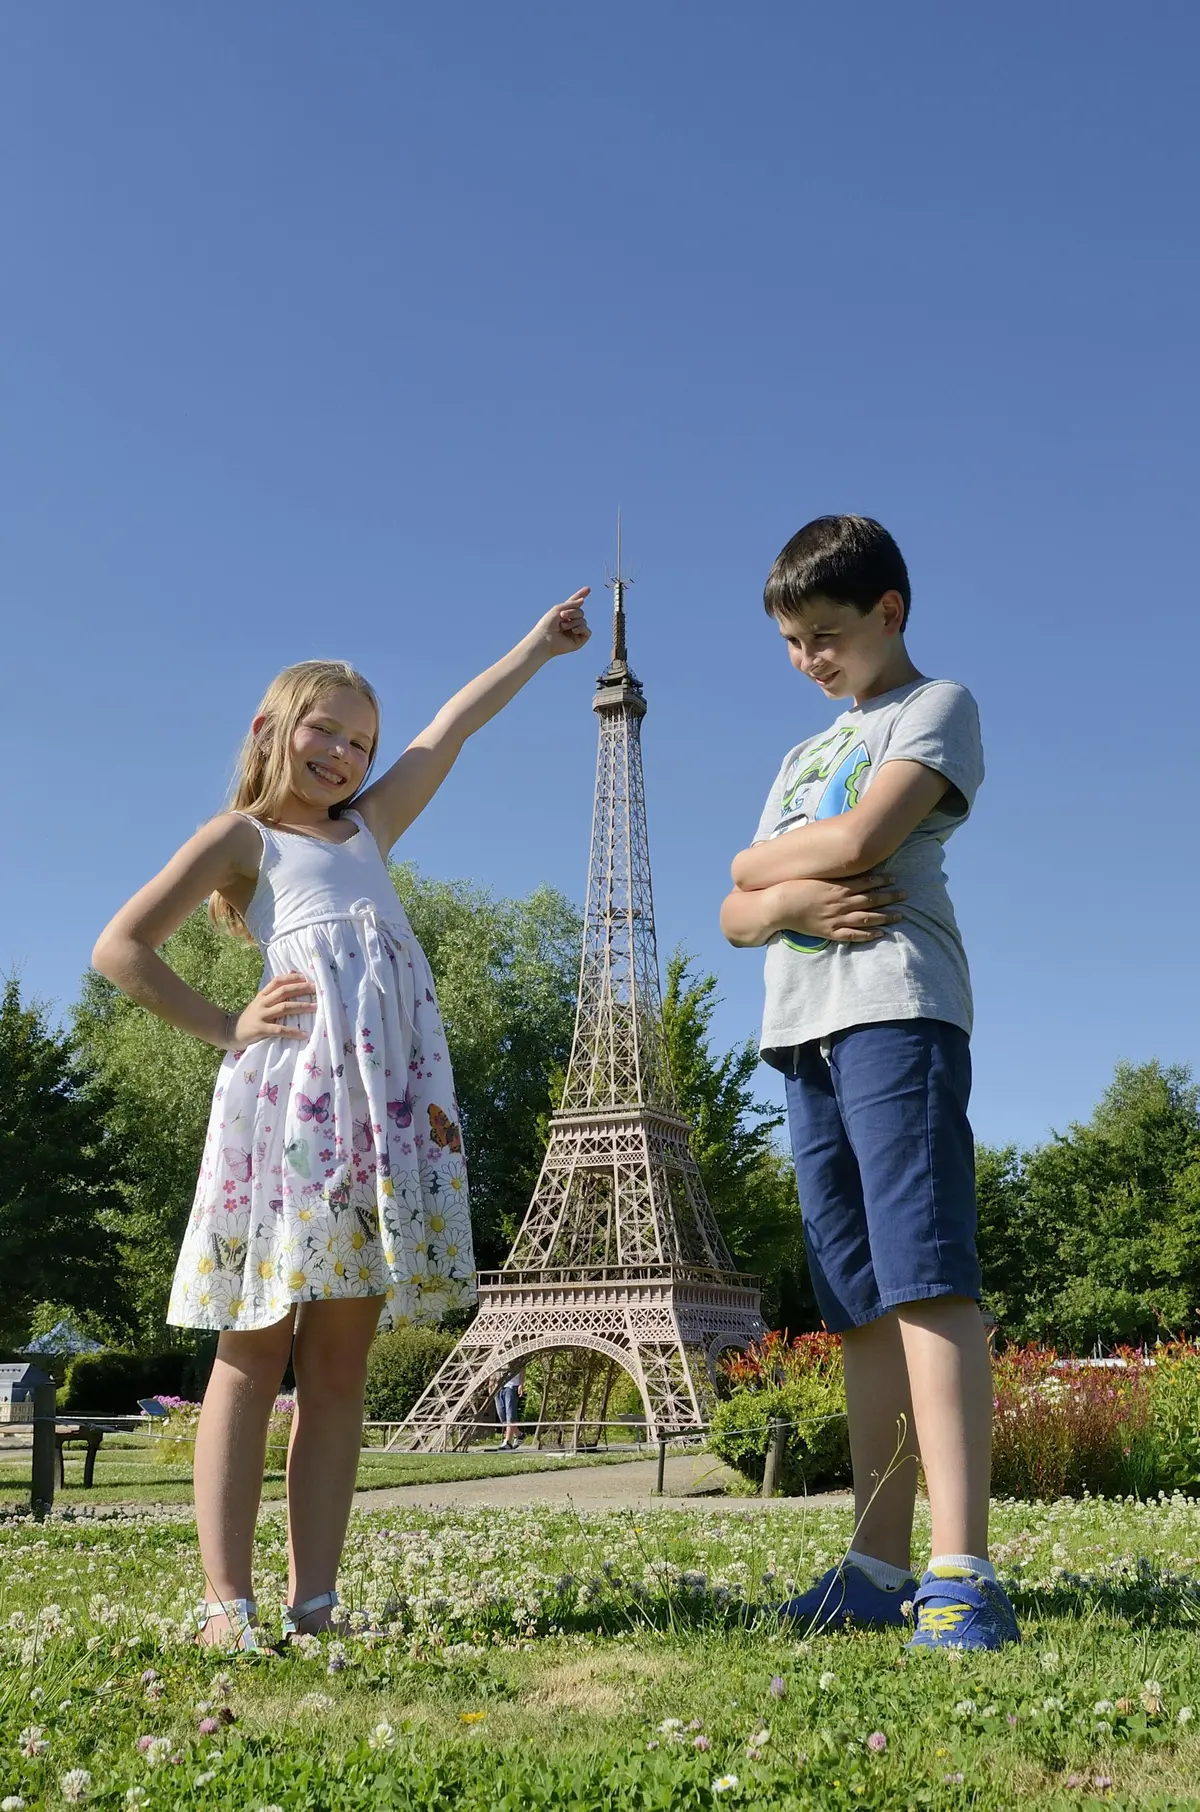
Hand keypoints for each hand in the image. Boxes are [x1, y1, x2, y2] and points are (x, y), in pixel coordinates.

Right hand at [230, 971, 315, 1045]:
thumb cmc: (249, 1018)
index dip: (292, 978)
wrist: (229, 1032)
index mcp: (262, 995)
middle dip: (301, 989)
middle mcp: (262, 1003)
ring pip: (284, 1007)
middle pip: (283, 991)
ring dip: (301, 1006)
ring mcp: (261, 1015)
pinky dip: (292, 1031)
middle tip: (316, 988)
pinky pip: (279, 1029)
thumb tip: (290, 988)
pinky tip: (303, 1034)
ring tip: (315, 1007)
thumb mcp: (258, 1004)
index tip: (306, 976)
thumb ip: (271, 997)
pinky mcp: (260, 1029)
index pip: (277, 981)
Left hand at [533, 588, 591, 657]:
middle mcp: (571, 622)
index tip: (588, 588)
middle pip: (580, 612)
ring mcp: (576, 631)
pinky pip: (587, 631)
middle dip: (572, 612)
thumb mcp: (559, 609)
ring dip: (573, 622)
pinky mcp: (579, 640)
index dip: (581, 596)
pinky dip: (580, 629)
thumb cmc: (548, 624)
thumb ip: (571, 604)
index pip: (574, 604)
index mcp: (565, 614)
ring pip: (583, 621)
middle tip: (562, 616)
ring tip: (562, 626)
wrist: (545, 638)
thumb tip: (583, 601)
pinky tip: (572, 631)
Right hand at [776, 872, 905, 943]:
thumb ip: (832, 873)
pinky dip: (868, 935)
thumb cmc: (795, 887)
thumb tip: (844, 862)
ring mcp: (837, 918)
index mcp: (838, 887)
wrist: (780, 906)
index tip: (894, 878)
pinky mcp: (831, 931)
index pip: (866, 882)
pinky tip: (880, 934)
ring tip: (900, 915)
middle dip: (890, 897)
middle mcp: (842, 902)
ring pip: (867, 917)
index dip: (882, 880)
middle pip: (872, 900)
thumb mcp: (816, 876)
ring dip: (885, 916)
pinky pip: (853, 935)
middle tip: (905, 894)